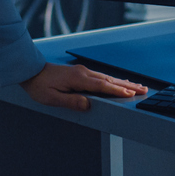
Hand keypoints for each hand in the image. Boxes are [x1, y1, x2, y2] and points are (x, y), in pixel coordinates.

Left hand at [20, 62, 146, 110]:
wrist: (31, 70)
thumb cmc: (40, 86)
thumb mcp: (52, 98)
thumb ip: (71, 101)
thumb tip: (88, 105)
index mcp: (78, 79)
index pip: (102, 87)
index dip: (117, 92)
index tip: (131, 95)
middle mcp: (84, 73)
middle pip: (110, 81)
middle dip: (128, 86)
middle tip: (143, 90)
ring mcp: (83, 71)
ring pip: (107, 78)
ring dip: (123, 83)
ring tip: (137, 87)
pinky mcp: (81, 72)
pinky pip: (101, 77)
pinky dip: (113, 81)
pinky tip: (118, 83)